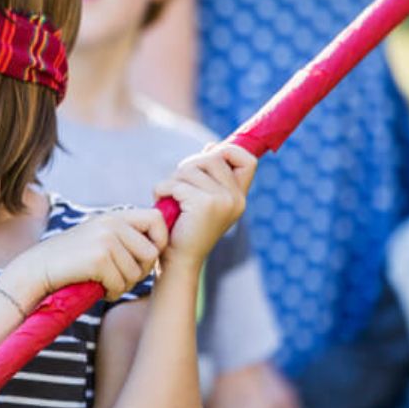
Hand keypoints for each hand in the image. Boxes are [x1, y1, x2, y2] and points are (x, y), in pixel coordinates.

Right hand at [2, 208, 167, 305]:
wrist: (37, 269)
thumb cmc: (72, 260)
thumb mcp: (100, 238)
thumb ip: (125, 236)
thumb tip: (159, 247)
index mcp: (115, 216)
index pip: (157, 218)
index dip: (159, 240)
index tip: (146, 257)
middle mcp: (112, 223)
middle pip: (152, 253)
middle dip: (140, 271)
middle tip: (119, 276)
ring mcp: (105, 239)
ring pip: (137, 273)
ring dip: (122, 284)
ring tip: (103, 281)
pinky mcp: (98, 258)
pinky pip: (120, 284)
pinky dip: (111, 292)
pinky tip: (96, 288)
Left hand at [153, 144, 256, 267]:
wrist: (179, 260)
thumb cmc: (186, 228)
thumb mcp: (202, 199)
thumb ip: (209, 175)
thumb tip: (212, 146)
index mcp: (238, 197)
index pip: (247, 159)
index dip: (227, 151)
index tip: (208, 156)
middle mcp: (236, 198)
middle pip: (212, 157)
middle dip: (188, 166)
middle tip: (177, 186)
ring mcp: (223, 200)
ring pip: (191, 168)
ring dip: (172, 180)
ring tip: (169, 198)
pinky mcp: (205, 204)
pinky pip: (177, 183)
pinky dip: (162, 190)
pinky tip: (161, 203)